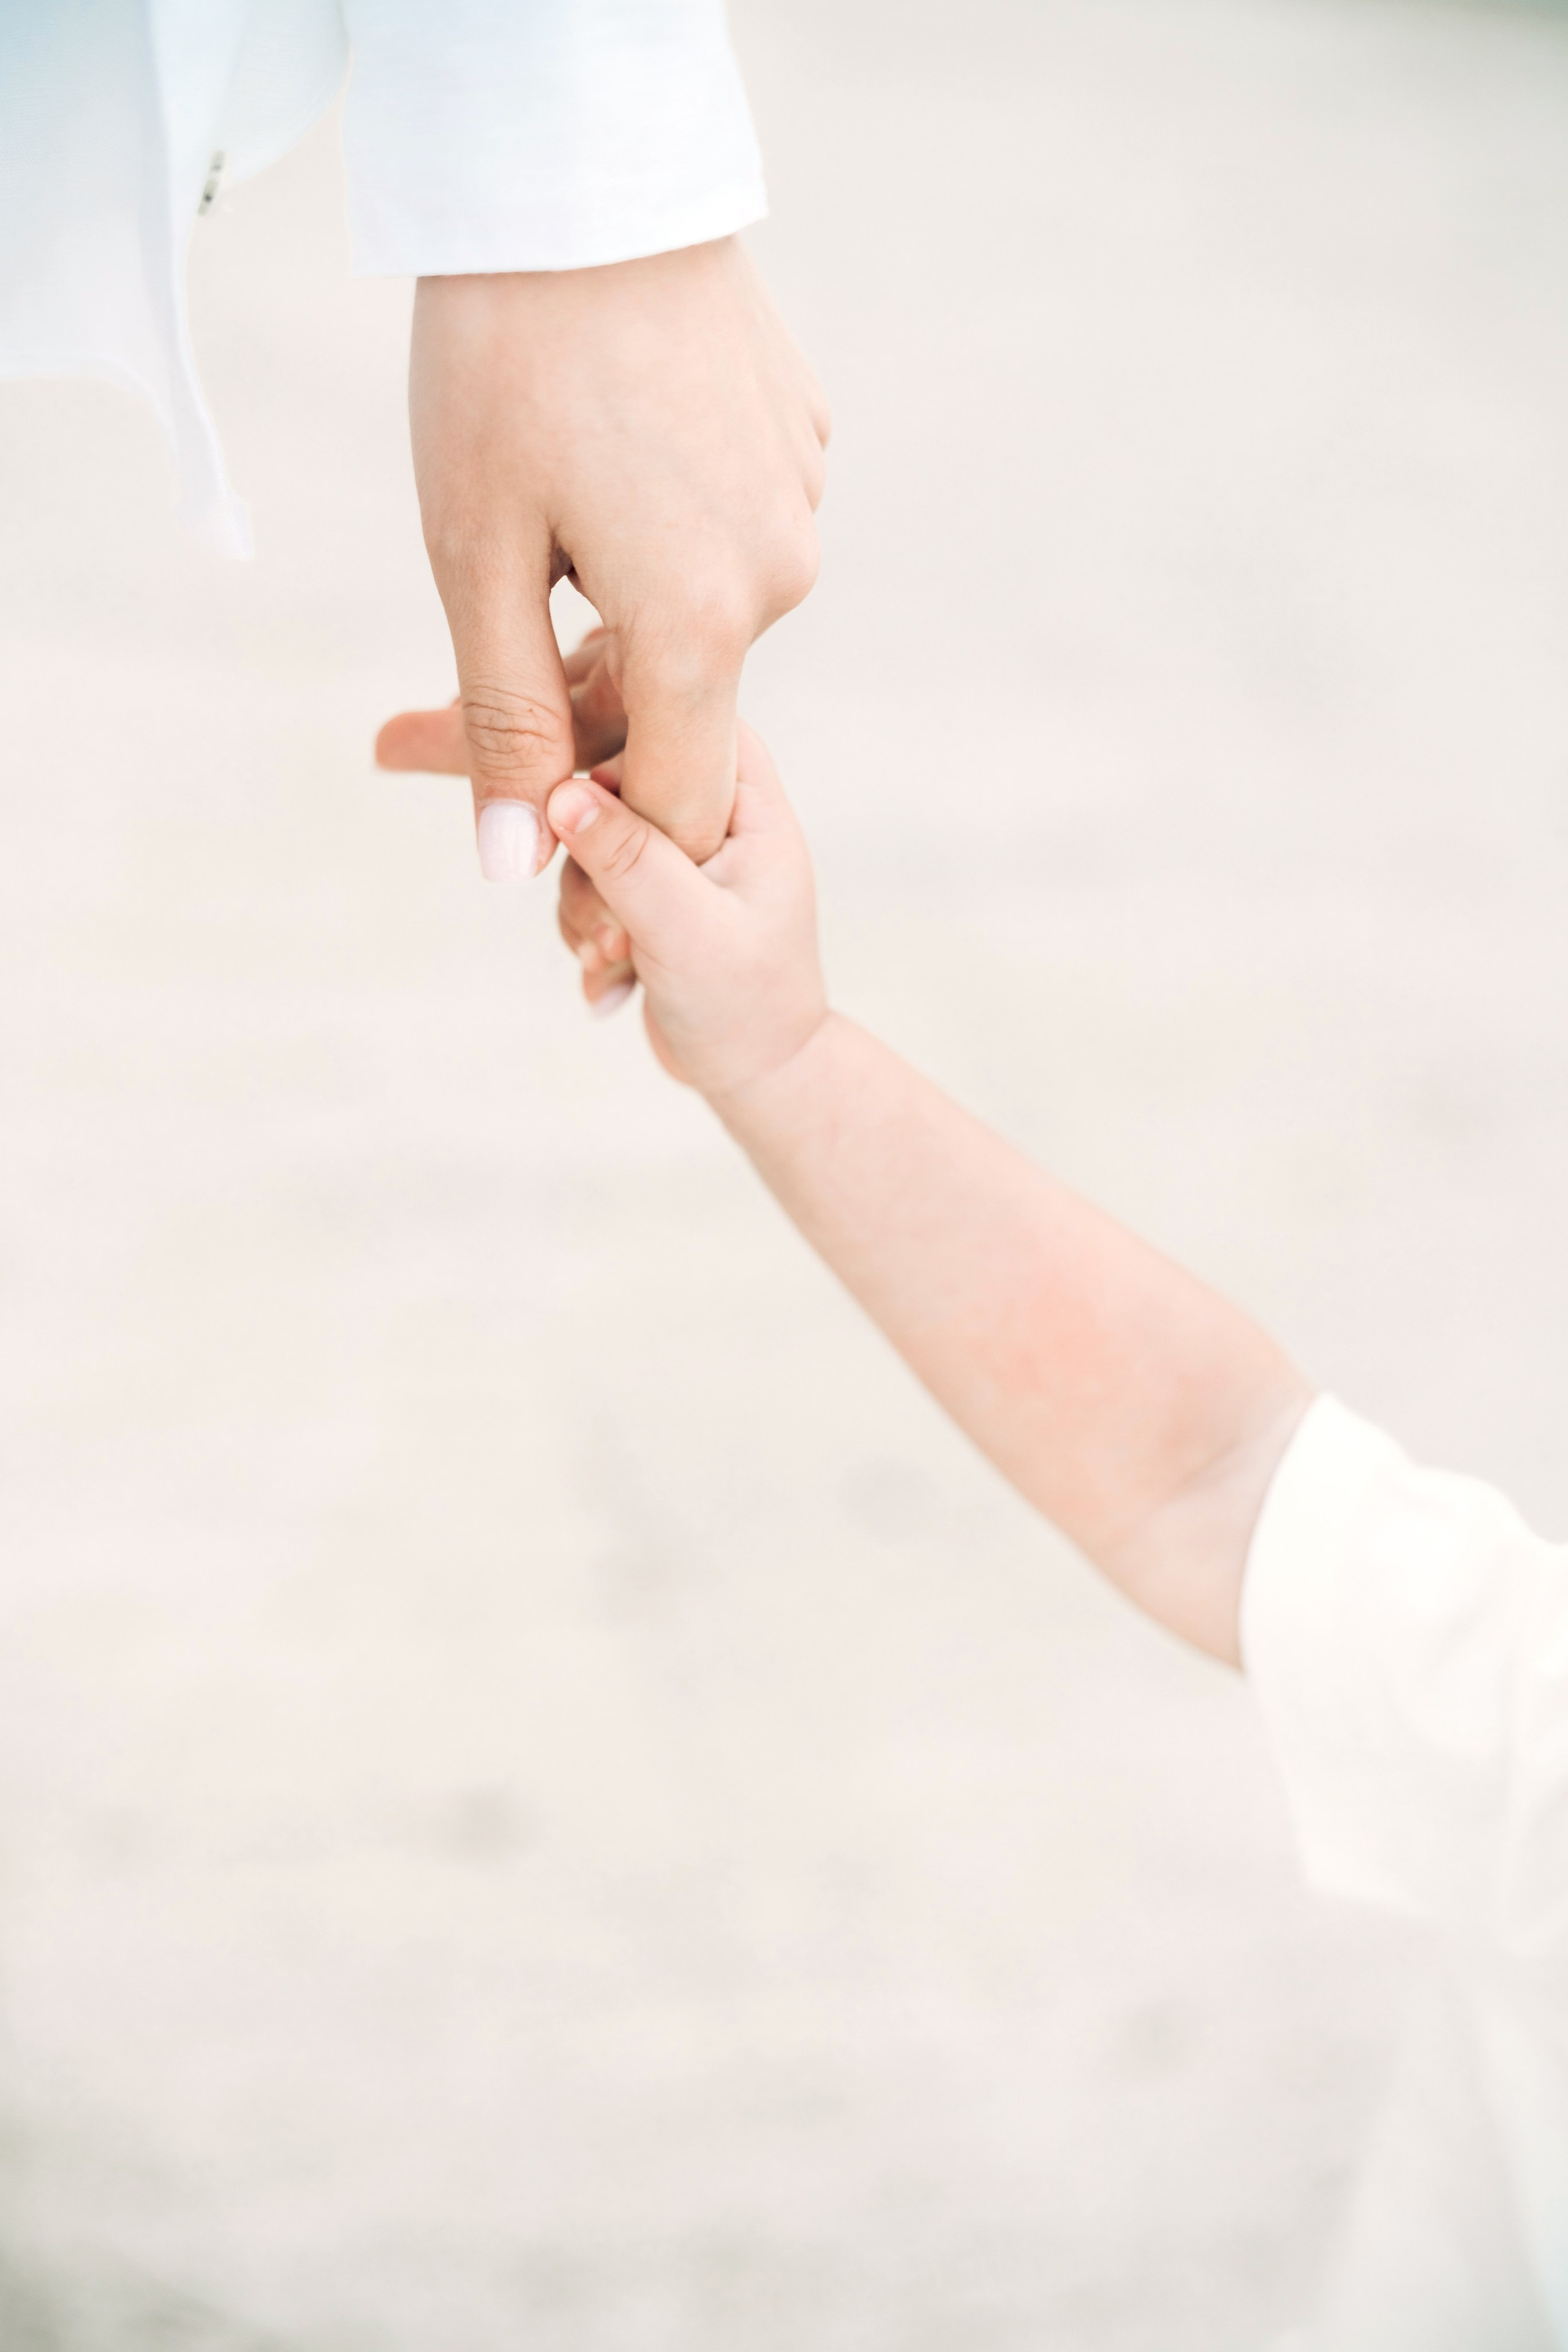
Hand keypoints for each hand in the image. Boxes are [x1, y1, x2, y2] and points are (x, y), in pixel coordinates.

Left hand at [376, 239, 828, 874]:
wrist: (577, 176)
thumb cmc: (503, 365)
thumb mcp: (475, 557)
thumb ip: (506, 720)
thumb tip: (512, 866)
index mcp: (699, 622)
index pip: (676, 798)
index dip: (612, 840)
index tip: (551, 837)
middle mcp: (778, 578)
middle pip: (686, 700)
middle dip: (600, 692)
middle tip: (513, 591)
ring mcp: (798, 505)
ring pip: (708, 613)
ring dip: (634, 598)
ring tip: (560, 493)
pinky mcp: (801, 444)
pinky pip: (731, 530)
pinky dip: (672, 525)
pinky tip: (620, 444)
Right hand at [547, 723, 827, 1098]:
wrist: (756, 1076)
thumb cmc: (746, 1007)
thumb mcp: (685, 931)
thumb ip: (628, 859)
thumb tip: (561, 790)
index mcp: (747, 802)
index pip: (676, 716)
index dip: (613, 737)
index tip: (566, 789)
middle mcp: (712, 813)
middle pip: (614, 774)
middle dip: (586, 850)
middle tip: (605, 922)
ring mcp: (677, 851)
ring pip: (588, 834)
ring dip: (584, 904)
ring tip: (614, 958)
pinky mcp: (647, 887)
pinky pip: (584, 879)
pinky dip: (585, 929)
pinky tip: (612, 979)